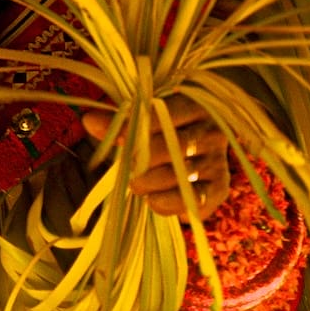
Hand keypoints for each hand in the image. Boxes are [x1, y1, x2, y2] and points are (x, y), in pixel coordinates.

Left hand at [82, 98, 233, 218]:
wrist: (199, 149)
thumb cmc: (166, 130)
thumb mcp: (145, 120)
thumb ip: (119, 121)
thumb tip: (89, 120)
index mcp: (195, 106)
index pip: (166, 113)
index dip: (137, 127)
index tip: (116, 139)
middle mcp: (212, 132)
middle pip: (174, 146)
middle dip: (144, 161)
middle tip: (129, 171)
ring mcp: (217, 161)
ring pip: (181, 175)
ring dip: (152, 184)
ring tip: (136, 185)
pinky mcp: (220, 188)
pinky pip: (192, 201)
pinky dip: (167, 204)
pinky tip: (152, 200)